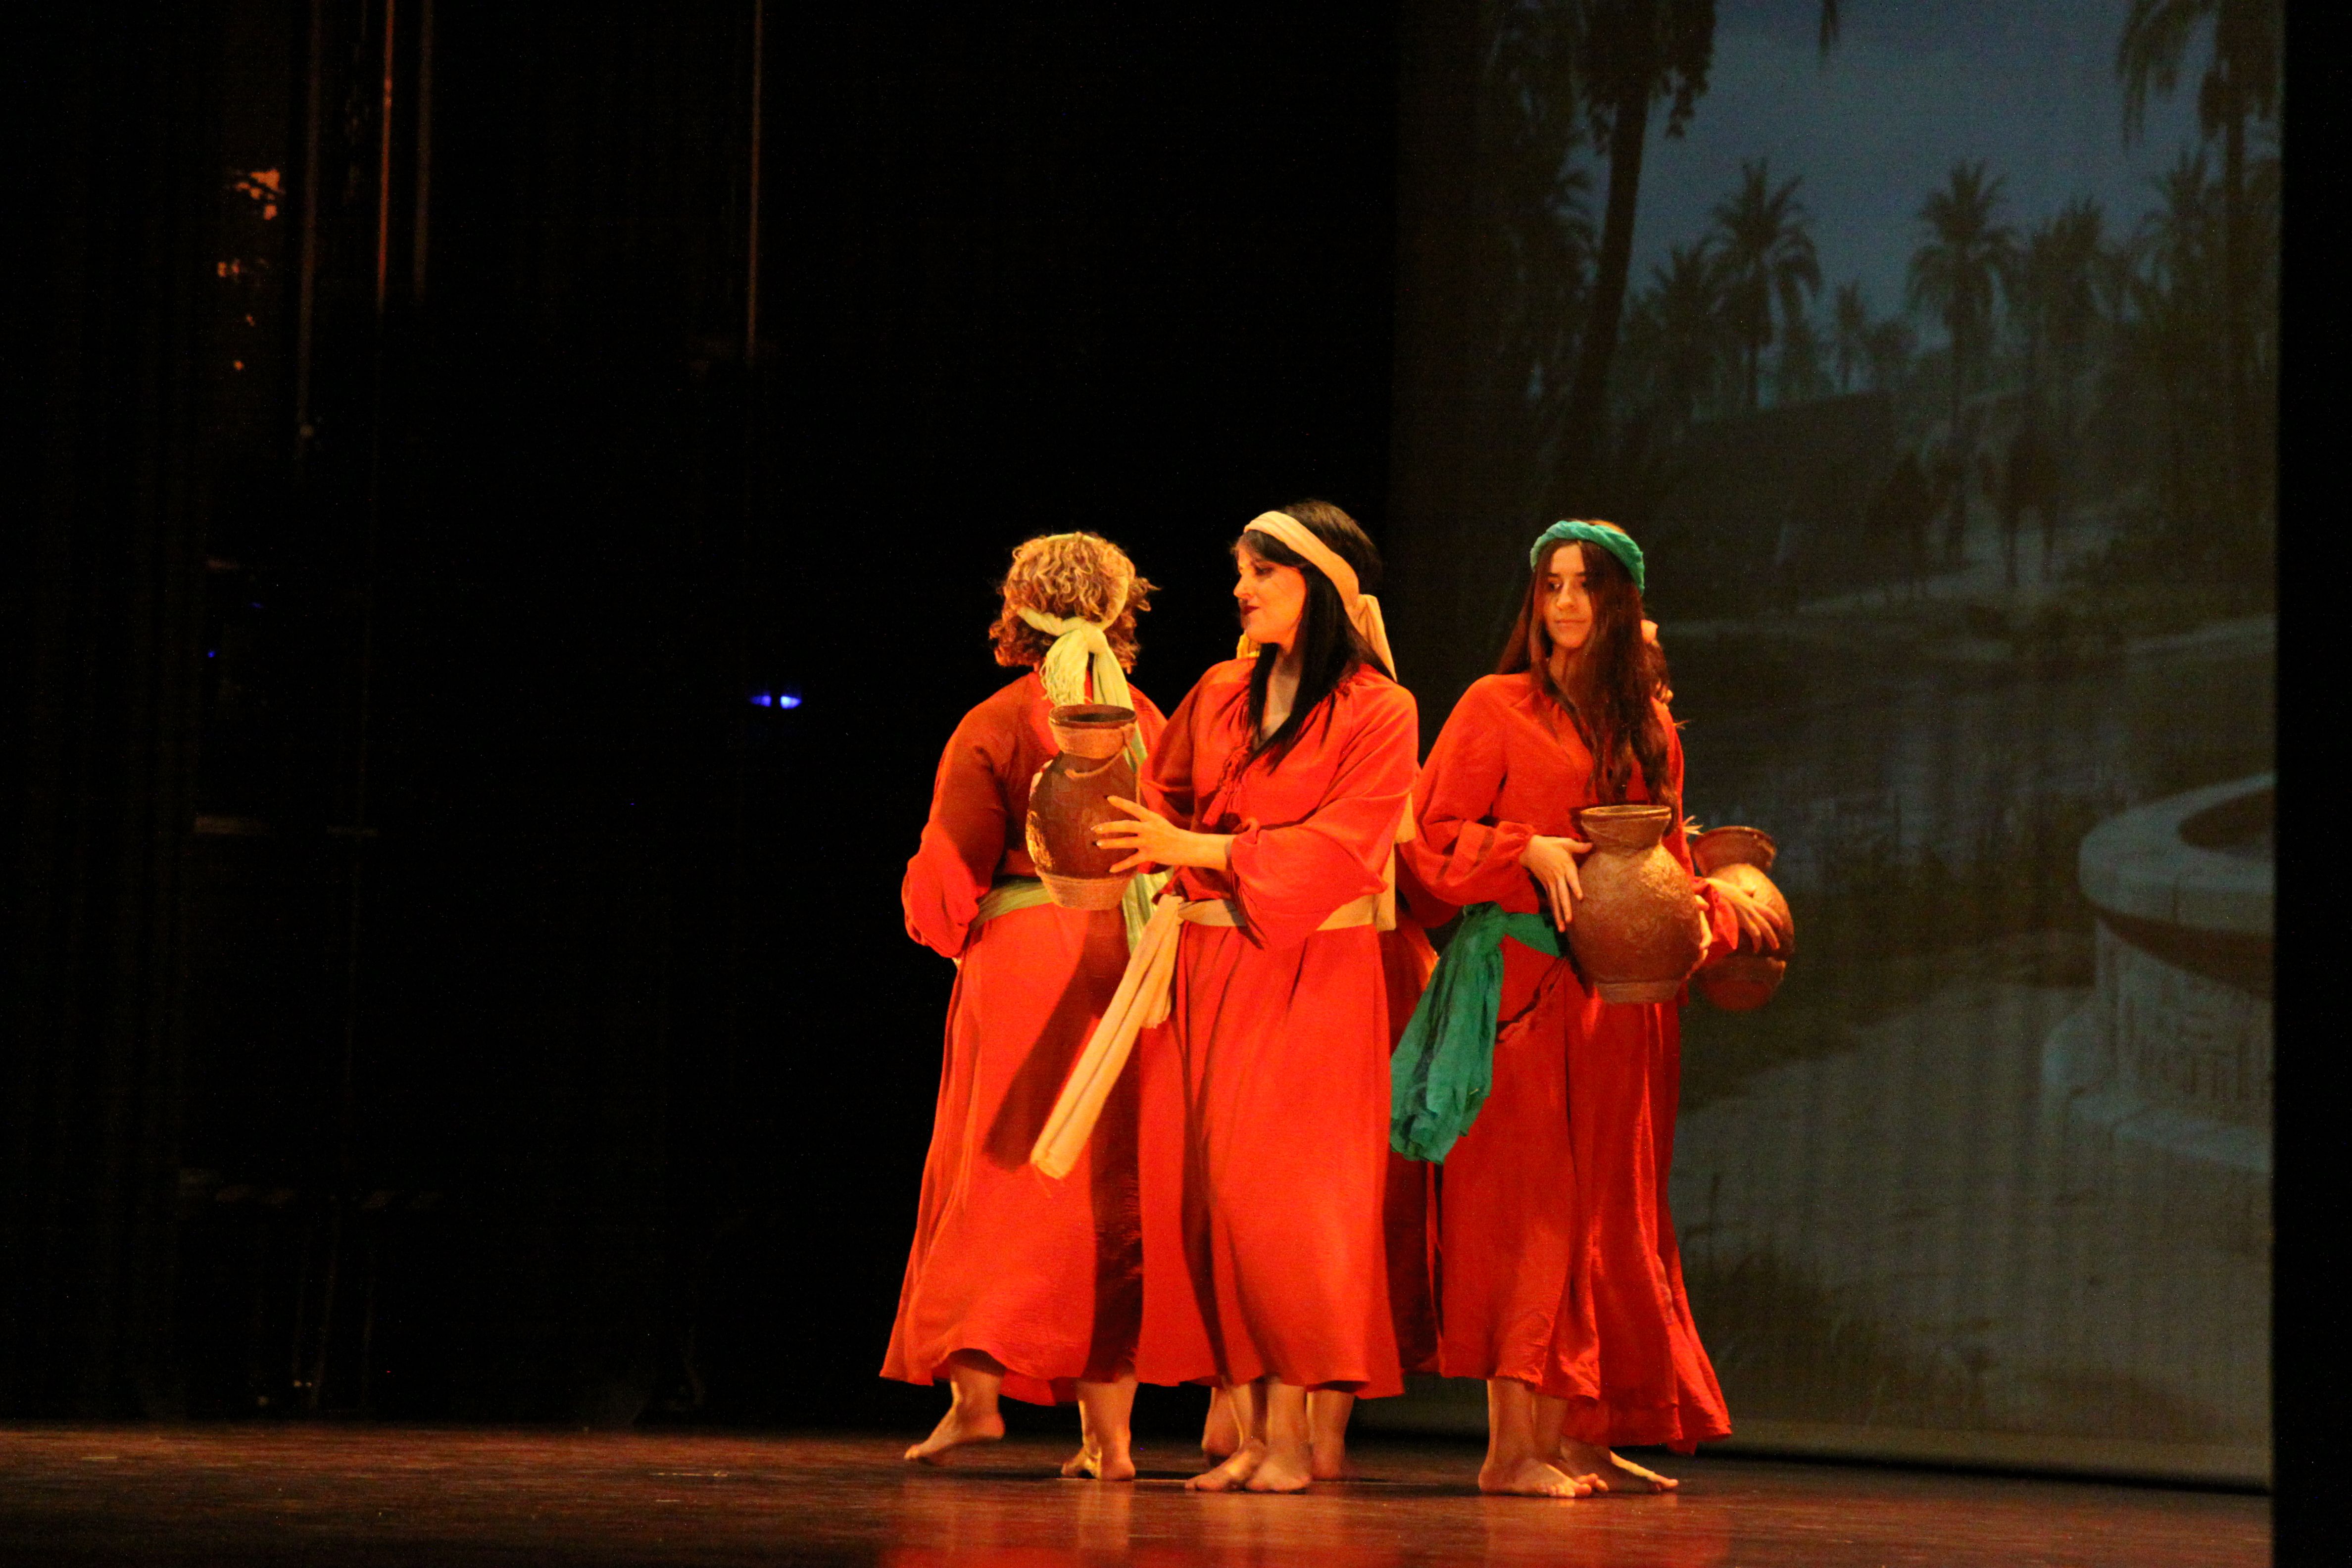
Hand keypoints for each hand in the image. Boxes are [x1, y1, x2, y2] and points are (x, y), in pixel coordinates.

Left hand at [1094, 797, 1232, 873]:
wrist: (1188, 847)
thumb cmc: (1172, 834)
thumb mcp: (1160, 822)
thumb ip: (1145, 820)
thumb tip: (1130, 819)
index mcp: (1152, 818)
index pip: (1134, 808)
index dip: (1121, 802)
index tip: (1108, 798)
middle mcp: (1149, 828)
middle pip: (1126, 825)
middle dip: (1110, 826)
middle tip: (1095, 828)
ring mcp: (1149, 842)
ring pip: (1126, 842)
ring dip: (1111, 843)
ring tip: (1098, 844)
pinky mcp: (1150, 855)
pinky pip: (1132, 861)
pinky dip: (1121, 865)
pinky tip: (1111, 869)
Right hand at [1521, 834, 1590, 931]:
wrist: (1530, 848)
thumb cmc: (1551, 845)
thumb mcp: (1565, 843)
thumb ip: (1579, 846)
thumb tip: (1592, 844)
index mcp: (1565, 866)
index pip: (1571, 879)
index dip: (1576, 887)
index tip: (1580, 898)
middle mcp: (1558, 877)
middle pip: (1562, 895)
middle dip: (1566, 908)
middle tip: (1570, 921)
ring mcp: (1551, 882)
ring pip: (1555, 901)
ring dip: (1558, 915)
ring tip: (1562, 928)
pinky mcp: (1546, 885)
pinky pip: (1550, 900)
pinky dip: (1554, 911)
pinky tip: (1557, 921)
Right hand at [1704, 877, 1784, 952]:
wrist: (1707, 889)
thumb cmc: (1717, 888)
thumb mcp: (1734, 888)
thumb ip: (1745, 890)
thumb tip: (1754, 888)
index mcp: (1749, 901)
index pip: (1767, 911)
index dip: (1775, 919)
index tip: (1780, 926)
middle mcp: (1749, 908)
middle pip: (1766, 924)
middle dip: (1772, 936)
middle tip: (1776, 946)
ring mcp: (1744, 914)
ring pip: (1760, 930)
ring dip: (1765, 941)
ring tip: (1764, 949)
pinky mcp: (1737, 920)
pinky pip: (1751, 932)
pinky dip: (1755, 942)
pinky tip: (1754, 949)